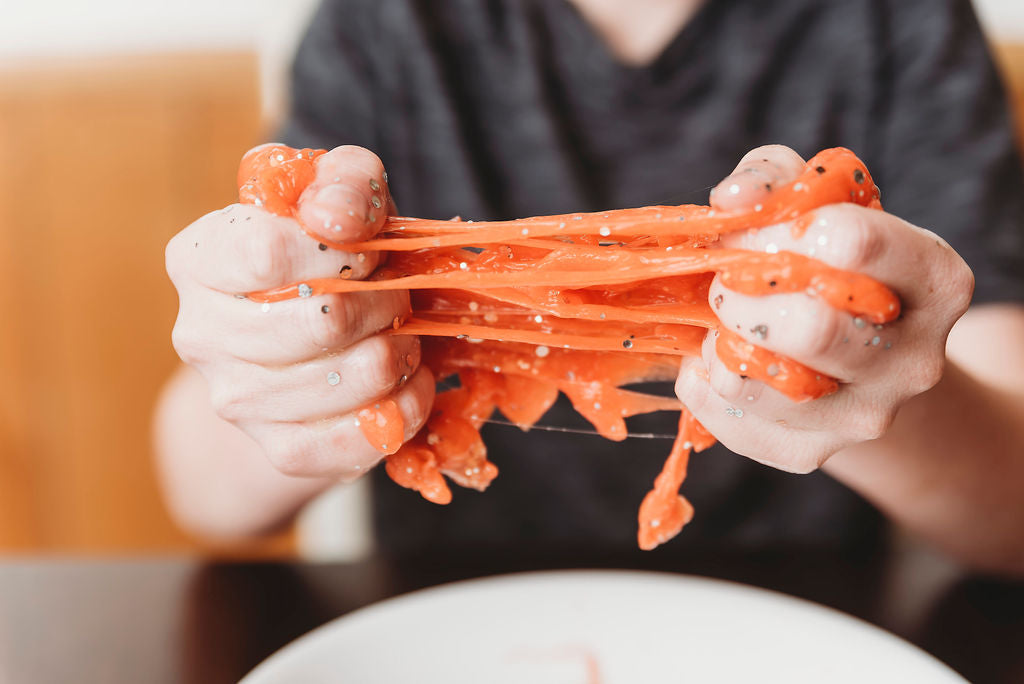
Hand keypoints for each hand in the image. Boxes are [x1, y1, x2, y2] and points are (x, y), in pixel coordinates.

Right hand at [166, 146, 433, 479]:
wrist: (317, 336)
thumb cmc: (332, 251)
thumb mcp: (342, 192)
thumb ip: (344, 182)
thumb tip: (334, 218)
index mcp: (199, 259)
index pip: (268, 252)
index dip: (341, 251)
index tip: (368, 251)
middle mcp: (200, 334)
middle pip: (321, 322)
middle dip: (385, 303)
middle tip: (399, 295)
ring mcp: (235, 400)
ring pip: (346, 381)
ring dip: (400, 353)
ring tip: (404, 335)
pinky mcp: (279, 449)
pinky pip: (354, 439)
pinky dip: (403, 408)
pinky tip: (410, 383)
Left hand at [674, 145, 973, 472]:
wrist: (854, 354)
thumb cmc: (830, 262)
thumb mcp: (817, 201)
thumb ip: (774, 177)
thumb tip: (732, 199)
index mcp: (934, 280)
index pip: (851, 243)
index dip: (774, 229)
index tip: (746, 233)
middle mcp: (914, 357)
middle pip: (810, 329)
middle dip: (742, 295)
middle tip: (726, 283)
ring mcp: (865, 416)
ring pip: (761, 383)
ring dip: (719, 341)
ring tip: (723, 322)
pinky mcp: (809, 452)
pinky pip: (730, 418)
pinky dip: (701, 381)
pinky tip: (714, 357)